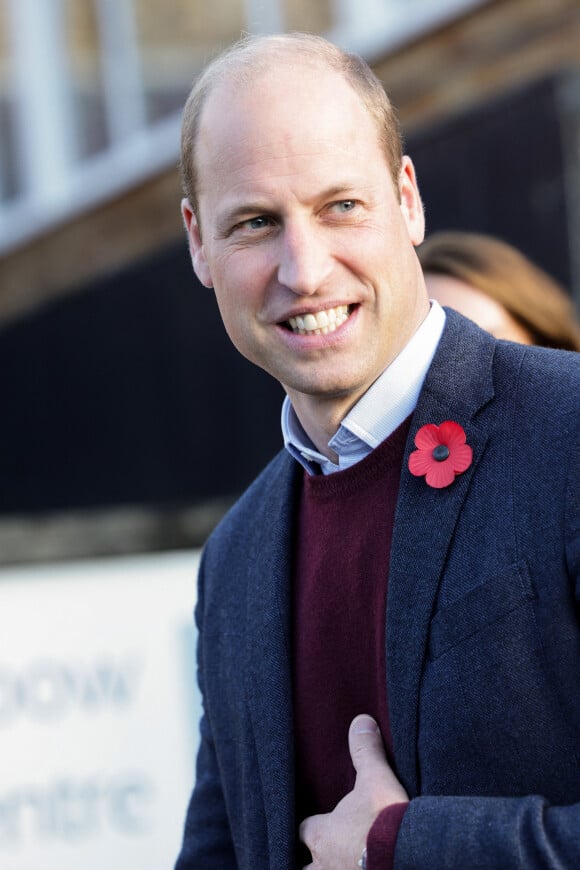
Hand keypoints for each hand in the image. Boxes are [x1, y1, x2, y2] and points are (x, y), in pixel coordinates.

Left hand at [299, 714, 407, 868]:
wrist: (408, 857)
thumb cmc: (385, 820)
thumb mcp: (376, 779)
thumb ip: (366, 752)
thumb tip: (361, 721)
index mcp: (322, 834)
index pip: (304, 829)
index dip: (310, 826)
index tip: (315, 823)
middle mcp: (323, 866)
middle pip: (304, 867)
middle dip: (312, 862)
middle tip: (322, 856)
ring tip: (340, 865)